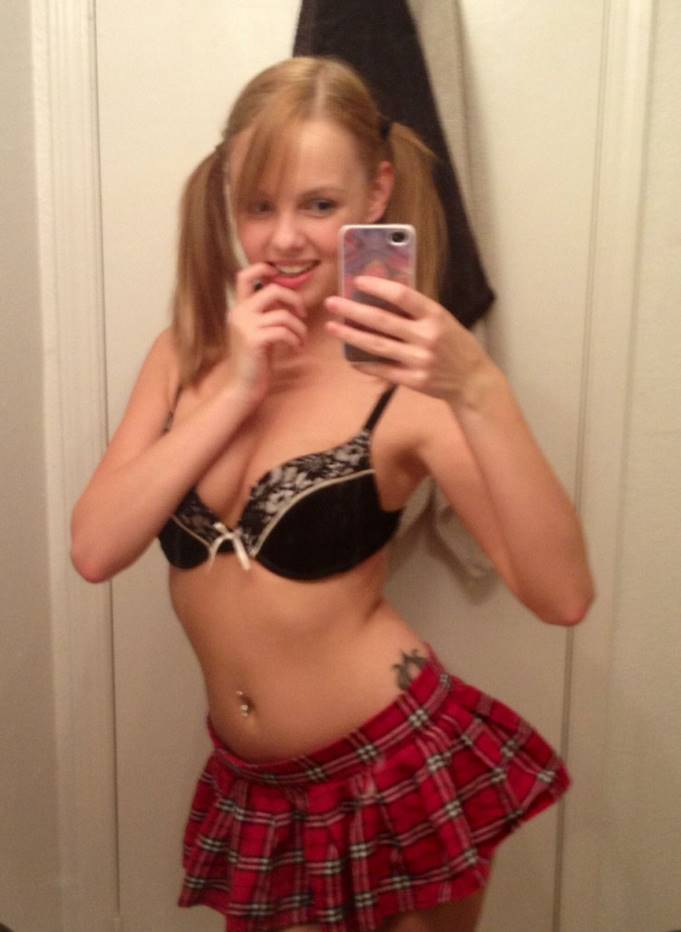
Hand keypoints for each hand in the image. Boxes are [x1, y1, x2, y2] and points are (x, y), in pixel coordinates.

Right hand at [227, 263, 307, 399]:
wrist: (243, 388)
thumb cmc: (255, 362)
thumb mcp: (260, 332)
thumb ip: (267, 314)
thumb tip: (289, 300)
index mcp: (238, 308)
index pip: (244, 275)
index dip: (263, 268)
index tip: (280, 276)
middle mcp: (239, 313)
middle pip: (273, 290)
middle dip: (295, 300)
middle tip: (303, 315)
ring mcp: (245, 326)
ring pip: (283, 314)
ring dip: (299, 328)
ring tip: (301, 341)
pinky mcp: (254, 340)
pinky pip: (284, 331)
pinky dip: (295, 340)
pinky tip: (296, 349)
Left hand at [324, 276, 485, 402]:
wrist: (472, 381)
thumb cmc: (456, 345)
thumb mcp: (444, 320)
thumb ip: (417, 311)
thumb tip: (381, 295)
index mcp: (435, 316)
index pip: (402, 295)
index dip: (378, 286)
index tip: (357, 281)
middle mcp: (427, 337)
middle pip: (382, 321)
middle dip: (353, 310)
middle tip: (332, 303)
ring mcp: (419, 361)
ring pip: (377, 346)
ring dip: (351, 336)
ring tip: (332, 327)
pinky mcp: (414, 381)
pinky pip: (383, 370)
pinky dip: (364, 364)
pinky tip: (349, 357)